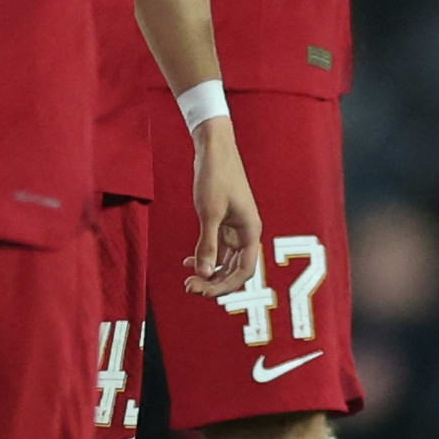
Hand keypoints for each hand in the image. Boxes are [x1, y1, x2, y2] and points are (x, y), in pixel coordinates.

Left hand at [181, 114, 263, 296]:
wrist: (214, 147)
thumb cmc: (216, 176)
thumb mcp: (209, 213)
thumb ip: (207, 245)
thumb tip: (204, 274)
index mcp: (250, 232)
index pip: (243, 272)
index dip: (224, 286)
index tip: (201, 290)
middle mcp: (246, 233)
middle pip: (234, 270)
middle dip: (213, 282)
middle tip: (189, 287)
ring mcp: (235, 228)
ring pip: (225, 261)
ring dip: (208, 272)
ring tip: (188, 278)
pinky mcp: (224, 222)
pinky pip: (217, 248)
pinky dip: (204, 257)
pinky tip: (188, 262)